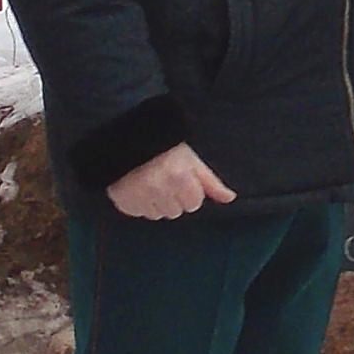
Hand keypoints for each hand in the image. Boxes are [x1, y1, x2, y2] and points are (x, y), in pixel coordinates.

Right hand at [108, 143, 232, 220]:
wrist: (129, 138)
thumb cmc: (164, 147)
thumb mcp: (191, 160)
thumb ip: (211, 182)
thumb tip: (229, 198)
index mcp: (180, 176)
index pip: (194, 203)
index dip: (190, 192)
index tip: (182, 180)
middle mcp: (160, 188)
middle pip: (175, 211)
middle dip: (174, 198)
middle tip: (166, 180)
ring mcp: (139, 196)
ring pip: (156, 214)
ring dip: (156, 203)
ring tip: (151, 183)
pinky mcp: (123, 201)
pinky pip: (137, 212)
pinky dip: (139, 204)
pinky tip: (138, 187)